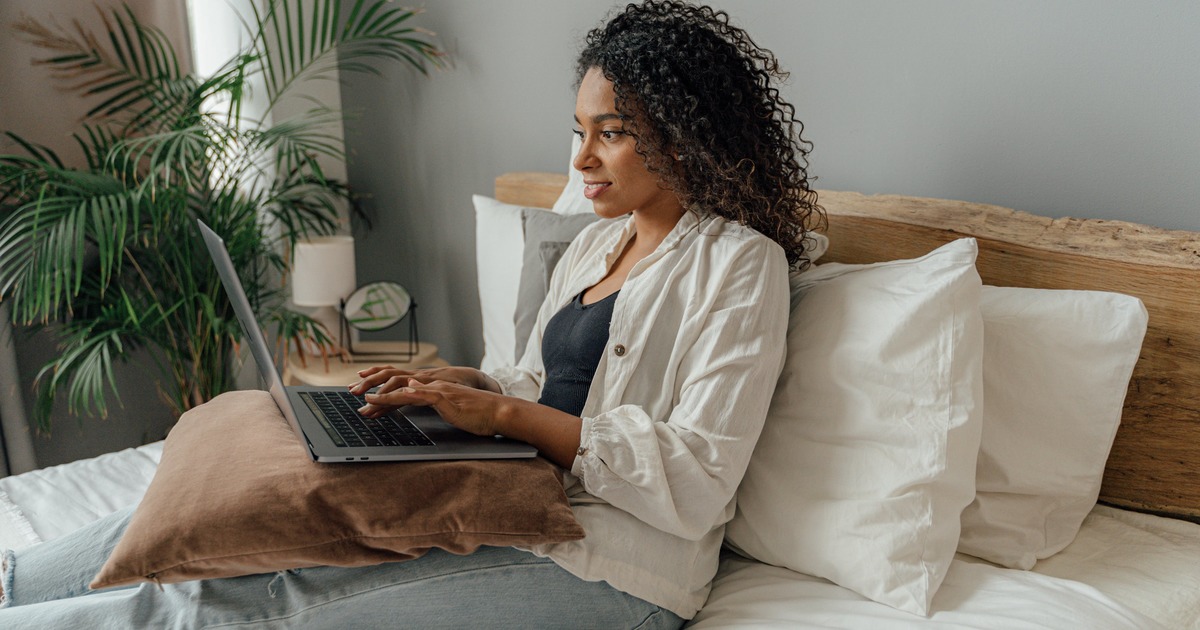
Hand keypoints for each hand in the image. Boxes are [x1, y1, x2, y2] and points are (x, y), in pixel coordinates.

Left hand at [349, 365, 500, 417]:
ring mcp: (438, 390)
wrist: (498, 412)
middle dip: (374, 386)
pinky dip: (406, 395)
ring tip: (365, 400)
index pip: (401, 385)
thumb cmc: (477, 414)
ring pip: (405, 388)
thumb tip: (413, 392)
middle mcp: (432, 385)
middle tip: (353, 392)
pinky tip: (395, 396)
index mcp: (432, 388)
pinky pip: (421, 396)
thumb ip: (432, 400)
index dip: (381, 388)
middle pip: (397, 382)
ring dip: (383, 394)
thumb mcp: (450, 407)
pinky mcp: (445, 399)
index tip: (363, 393)